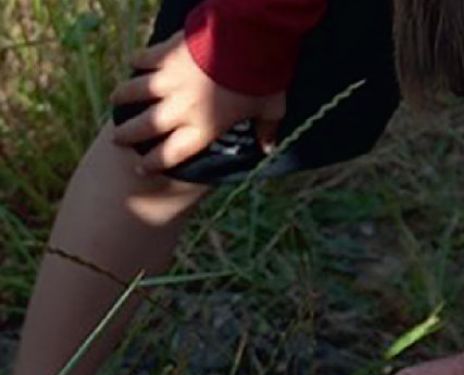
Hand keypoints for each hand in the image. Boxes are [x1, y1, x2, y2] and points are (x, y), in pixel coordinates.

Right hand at [110, 31, 285, 172]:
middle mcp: (180, 108)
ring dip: (123, 97)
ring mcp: (169, 80)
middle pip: (146, 126)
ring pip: (136, 92)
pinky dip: (137, 61)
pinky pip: (144, 59)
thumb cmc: (262, 79)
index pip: (172, 153)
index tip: (141, 168)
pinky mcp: (165, 54)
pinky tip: (132, 64)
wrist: (247, 40)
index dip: (154, 163)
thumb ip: (266, 129)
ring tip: (115, 100)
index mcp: (204, 127)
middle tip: (117, 139)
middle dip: (128, 135)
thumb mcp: (271, 108)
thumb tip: (268, 149)